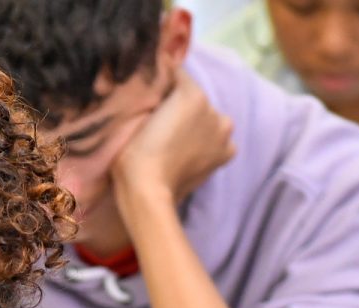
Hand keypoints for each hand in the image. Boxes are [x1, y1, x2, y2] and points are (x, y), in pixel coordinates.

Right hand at [111, 71, 234, 207]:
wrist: (147, 191)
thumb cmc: (133, 151)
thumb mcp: (136, 111)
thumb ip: (154, 88)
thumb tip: (159, 65)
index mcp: (192, 93)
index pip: (177, 76)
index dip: (162, 84)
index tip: (150, 95)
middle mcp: (214, 109)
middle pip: (194, 99)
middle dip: (181, 106)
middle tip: (160, 124)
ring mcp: (223, 133)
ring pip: (207, 119)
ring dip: (196, 124)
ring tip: (174, 141)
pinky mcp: (225, 154)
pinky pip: (217, 139)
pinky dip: (207, 143)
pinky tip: (188, 153)